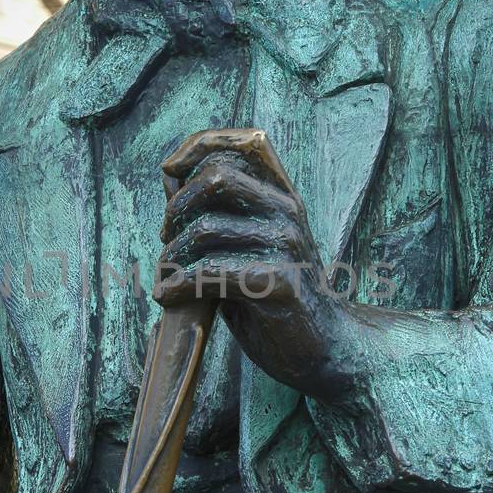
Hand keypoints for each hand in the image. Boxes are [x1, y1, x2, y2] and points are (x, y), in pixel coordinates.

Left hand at [156, 128, 346, 394]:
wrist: (324, 348)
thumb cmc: (274, 297)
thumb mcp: (246, 246)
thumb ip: (217, 214)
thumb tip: (170, 179)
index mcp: (281, 196)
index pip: (239, 143)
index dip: (195, 148)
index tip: (168, 173)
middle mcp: (287, 212)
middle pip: (215, 178)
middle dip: (177, 209)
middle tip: (168, 242)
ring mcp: (287, 245)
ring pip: (205, 229)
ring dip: (173, 256)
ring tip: (168, 276)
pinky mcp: (280, 283)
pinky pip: (212, 272)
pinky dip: (178, 283)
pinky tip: (168, 295)